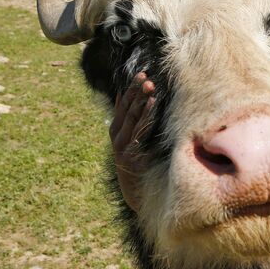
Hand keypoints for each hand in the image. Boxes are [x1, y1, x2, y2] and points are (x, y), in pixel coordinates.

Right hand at [110, 72, 154, 211]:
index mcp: (116, 132)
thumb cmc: (140, 167)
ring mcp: (123, 146)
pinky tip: (153, 102)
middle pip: (126, 109)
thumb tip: (136, 103)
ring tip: (150, 84)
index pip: (122, 106)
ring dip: (141, 99)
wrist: (137, 195)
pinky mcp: (131, 153)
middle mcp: (117, 138)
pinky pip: (140, 129)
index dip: (130, 89)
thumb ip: (134, 126)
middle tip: (145, 74)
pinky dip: (146, 114)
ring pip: (131, 117)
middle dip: (135, 90)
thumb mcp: (134, 145)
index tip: (140, 74)